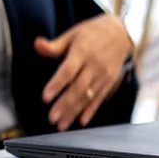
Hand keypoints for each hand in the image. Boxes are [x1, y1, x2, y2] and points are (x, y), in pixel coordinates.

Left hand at [37, 14, 131, 130]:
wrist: (121, 32)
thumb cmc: (91, 33)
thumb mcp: (72, 34)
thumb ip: (54, 45)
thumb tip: (37, 44)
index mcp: (82, 52)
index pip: (68, 71)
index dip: (57, 85)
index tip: (46, 97)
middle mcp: (94, 66)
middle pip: (78, 88)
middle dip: (65, 105)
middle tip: (52, 118)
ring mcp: (104, 75)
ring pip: (88, 97)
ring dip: (74, 112)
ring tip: (61, 124)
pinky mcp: (110, 82)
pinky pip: (99, 98)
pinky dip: (90, 111)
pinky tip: (81, 121)